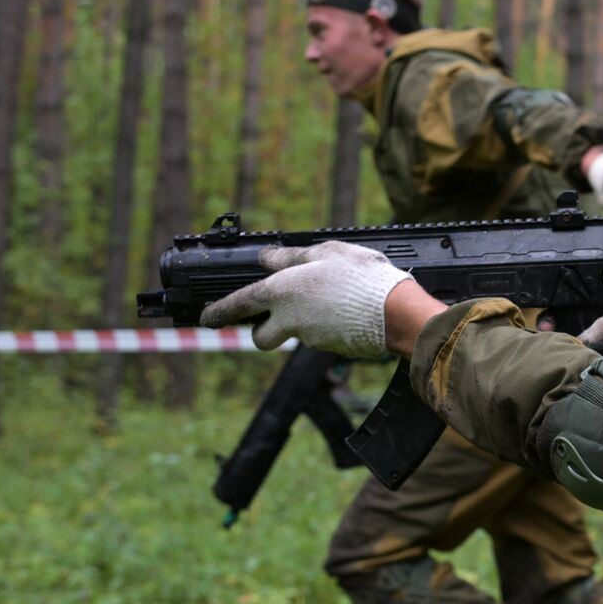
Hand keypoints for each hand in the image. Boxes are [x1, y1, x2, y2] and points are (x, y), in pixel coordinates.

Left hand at [200, 241, 411, 359]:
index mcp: (282, 291)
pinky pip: (321, 338)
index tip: (205, 318)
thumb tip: (267, 258)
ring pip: (295, 335)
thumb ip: (292, 257)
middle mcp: (290, 319)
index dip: (218, 312)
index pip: (238, 304)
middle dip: (264, 330)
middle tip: (276, 316)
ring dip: (303, 324)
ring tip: (331, 301)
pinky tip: (347, 312)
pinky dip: (327, 328)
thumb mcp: (327, 253)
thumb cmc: (362, 277)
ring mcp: (311, 338)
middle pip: (261, 337)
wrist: (396, 313)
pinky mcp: (331, 350)